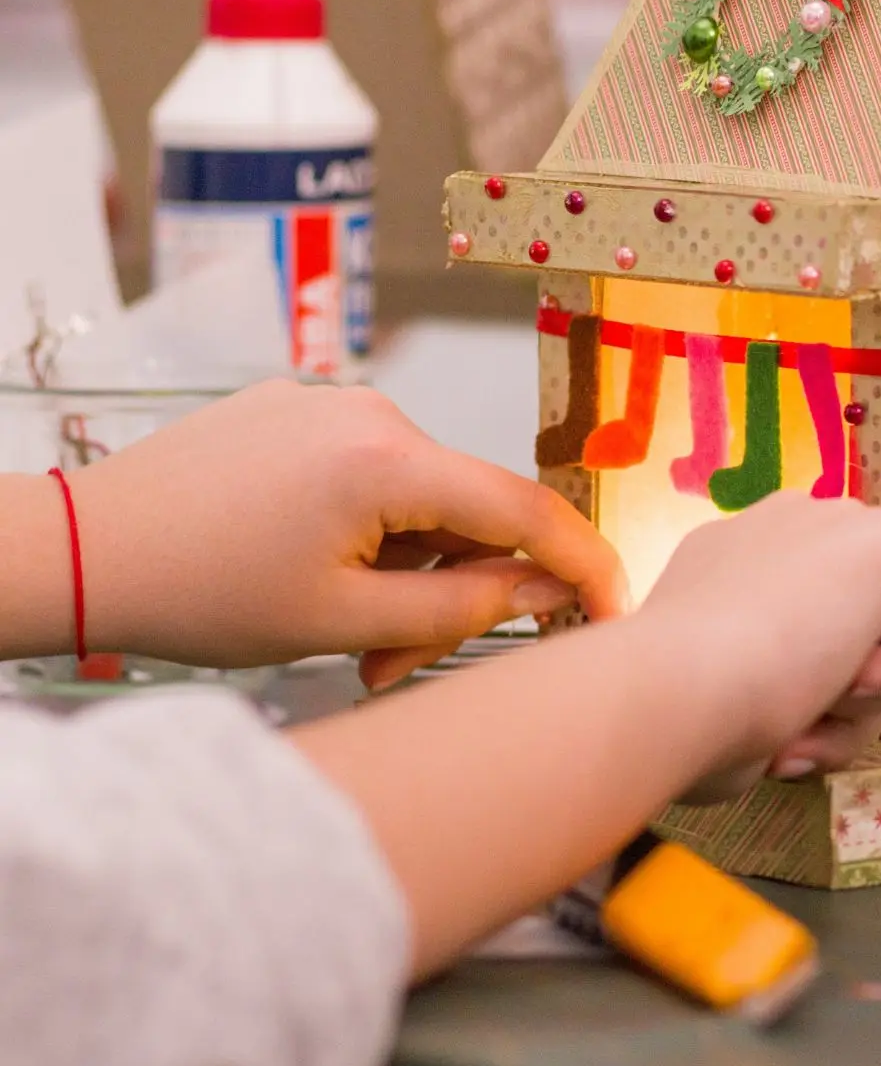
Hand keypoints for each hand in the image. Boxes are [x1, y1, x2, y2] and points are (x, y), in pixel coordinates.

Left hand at [58, 380, 626, 674]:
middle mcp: (371, 410)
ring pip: (420, 494)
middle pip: (467, 506)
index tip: (616, 607)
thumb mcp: (344, 623)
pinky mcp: (296, 406)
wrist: (79, 548)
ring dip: (408, 566)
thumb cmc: (199, 593)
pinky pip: (371, 470)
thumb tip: (546, 591)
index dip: (583, 563)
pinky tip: (315, 569)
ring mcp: (330, 400)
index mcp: (387, 460)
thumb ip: (462, 609)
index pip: (524, 510)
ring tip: (345, 629)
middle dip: (456, 590)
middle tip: (398, 665)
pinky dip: (370, 529)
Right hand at [293, 493, 880, 975]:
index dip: (806, 701)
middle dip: (841, 701)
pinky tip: (844, 673)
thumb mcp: (709, 700)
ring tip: (800, 704)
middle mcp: (793, 528)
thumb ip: (754, 698)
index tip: (761, 722)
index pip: (818, 633)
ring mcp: (844, 527)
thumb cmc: (670, 716)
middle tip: (786, 723)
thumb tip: (779, 737)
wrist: (675, 686)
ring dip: (864, 700)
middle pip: (868, 637)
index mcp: (737, 559)